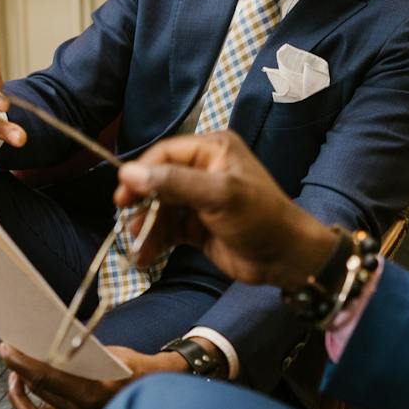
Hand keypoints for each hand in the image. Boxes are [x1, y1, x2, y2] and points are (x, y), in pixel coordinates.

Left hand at [1, 344, 187, 408]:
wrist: (162, 398)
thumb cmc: (138, 370)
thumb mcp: (113, 354)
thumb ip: (82, 355)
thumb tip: (50, 346)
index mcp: (95, 392)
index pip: (47, 378)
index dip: (22, 363)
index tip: (7, 349)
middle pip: (39, 392)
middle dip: (20, 371)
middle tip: (11, 352)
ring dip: (22, 391)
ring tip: (18, 373)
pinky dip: (33, 404)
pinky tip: (31, 389)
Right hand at [116, 133, 337, 288]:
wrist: (285, 259)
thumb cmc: (258, 218)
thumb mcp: (218, 195)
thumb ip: (174, 183)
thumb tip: (128, 172)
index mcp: (212, 150)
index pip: (165, 154)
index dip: (141, 172)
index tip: (123, 194)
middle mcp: (204, 169)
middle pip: (159, 181)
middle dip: (142, 202)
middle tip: (124, 219)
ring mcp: (200, 199)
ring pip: (161, 208)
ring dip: (146, 227)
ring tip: (137, 247)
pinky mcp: (197, 225)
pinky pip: (168, 228)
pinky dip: (155, 241)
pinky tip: (145, 256)